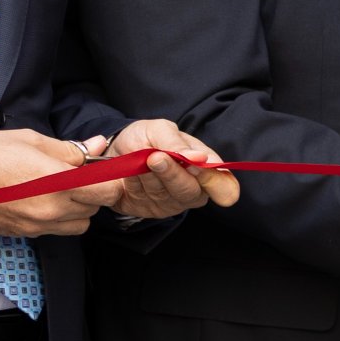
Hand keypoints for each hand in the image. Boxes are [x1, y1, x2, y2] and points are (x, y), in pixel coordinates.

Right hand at [0, 128, 125, 237]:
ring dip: (77, 209)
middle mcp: (51, 208)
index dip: (109, 178)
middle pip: (96, 208)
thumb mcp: (28, 140)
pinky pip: (55, 231)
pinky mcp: (23, 235)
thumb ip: (68, 148)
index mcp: (56, 180)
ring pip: (79, 225)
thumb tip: (97, 145)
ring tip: (57, 188)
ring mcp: (37, 225)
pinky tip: (38, 200)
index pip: (108, 190)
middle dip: (92, 192)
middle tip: (74, 174)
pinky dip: (57, 218)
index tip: (102, 169)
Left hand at [105, 117, 239, 221]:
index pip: (225, 188)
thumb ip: (178, 143)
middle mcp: (192, 191)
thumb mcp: (160, 129)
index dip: (216, 183)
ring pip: (162, 195)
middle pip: (189, 193)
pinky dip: (132, 182)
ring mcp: (169, 203)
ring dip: (148, 175)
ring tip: (140, 158)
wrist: (115, 148)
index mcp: (206, 171)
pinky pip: (140, 199)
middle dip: (172, 174)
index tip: (198, 167)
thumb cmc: (146, 138)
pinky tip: (129, 170)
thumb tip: (200, 158)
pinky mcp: (146, 210)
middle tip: (156, 157)